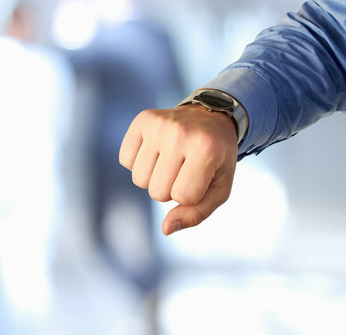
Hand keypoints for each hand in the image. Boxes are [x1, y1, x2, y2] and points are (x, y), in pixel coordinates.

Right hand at [119, 105, 238, 235]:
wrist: (211, 117)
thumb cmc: (216, 159)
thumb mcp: (220, 188)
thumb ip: (197, 214)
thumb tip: (165, 228)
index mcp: (207, 149)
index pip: (183, 196)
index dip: (191, 195)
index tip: (201, 177)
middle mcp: (181, 133)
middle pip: (157, 191)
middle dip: (171, 189)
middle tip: (185, 169)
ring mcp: (160, 124)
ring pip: (139, 179)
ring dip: (154, 178)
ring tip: (171, 161)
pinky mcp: (143, 119)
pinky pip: (126, 160)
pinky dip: (139, 162)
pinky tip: (157, 151)